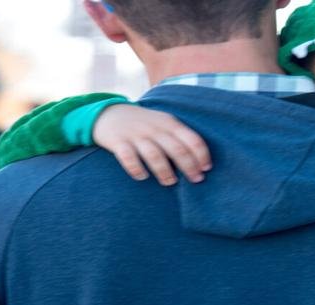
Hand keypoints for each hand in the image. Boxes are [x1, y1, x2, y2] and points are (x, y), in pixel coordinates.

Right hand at [94, 104, 211, 185]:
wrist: (108, 113)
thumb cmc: (144, 125)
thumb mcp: (164, 124)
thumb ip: (179, 138)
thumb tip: (201, 164)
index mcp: (169, 123)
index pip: (191, 138)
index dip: (201, 155)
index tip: (206, 169)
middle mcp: (154, 128)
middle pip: (176, 149)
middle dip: (189, 166)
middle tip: (195, 180)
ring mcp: (136, 135)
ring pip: (154, 155)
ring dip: (165, 171)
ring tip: (170, 182)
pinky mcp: (118, 142)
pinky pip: (128, 158)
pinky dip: (136, 169)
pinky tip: (142, 177)